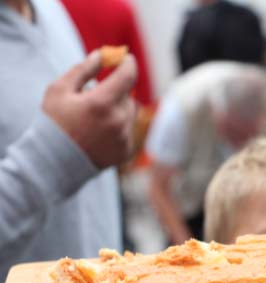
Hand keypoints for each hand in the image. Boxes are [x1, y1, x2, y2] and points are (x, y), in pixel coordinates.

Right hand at [42, 50, 136, 168]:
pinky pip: (128, 130)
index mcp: (102, 103)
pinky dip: (118, 127)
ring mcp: (124, 137)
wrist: (53, 162)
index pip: (128, 76)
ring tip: (95, 118)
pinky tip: (99, 133)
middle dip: (116, 90)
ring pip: (130, 113)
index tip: (125, 58)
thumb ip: (83, 69)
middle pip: (128, 95)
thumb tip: (102, 55)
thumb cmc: (54, 123)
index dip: (128, 63)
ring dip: (118, 109)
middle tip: (99, 94)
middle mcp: (118, 121)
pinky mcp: (126, 150)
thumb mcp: (60, 90)